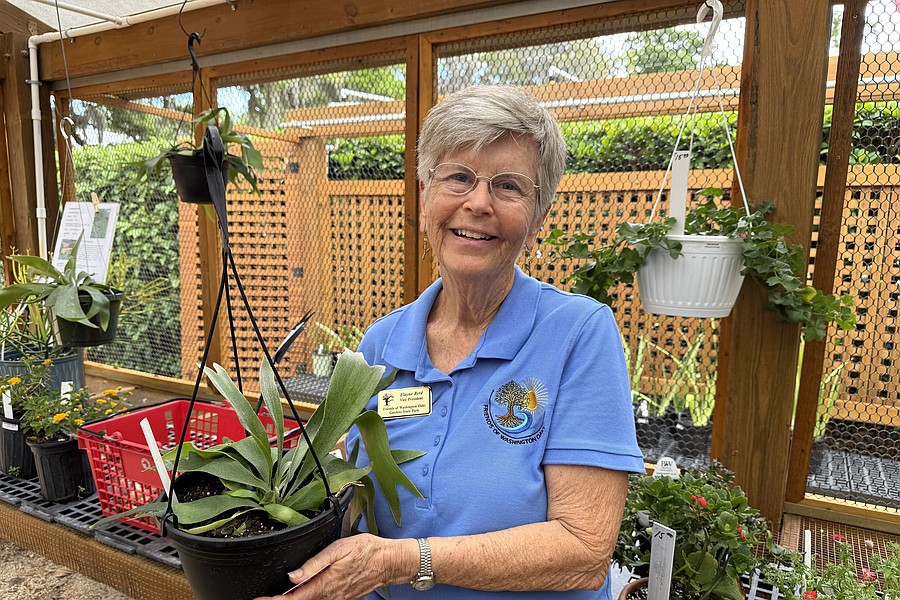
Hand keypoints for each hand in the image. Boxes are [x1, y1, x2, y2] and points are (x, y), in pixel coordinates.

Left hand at [254, 534, 414, 599]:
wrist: (389, 562)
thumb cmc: (366, 551)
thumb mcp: (338, 549)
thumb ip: (313, 563)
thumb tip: (292, 575)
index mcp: (324, 584)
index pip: (293, 599)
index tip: (258, 599)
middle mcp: (329, 595)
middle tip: (262, 598)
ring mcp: (336, 598)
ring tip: (279, 596)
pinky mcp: (342, 597)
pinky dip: (308, 598)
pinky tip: (302, 592)